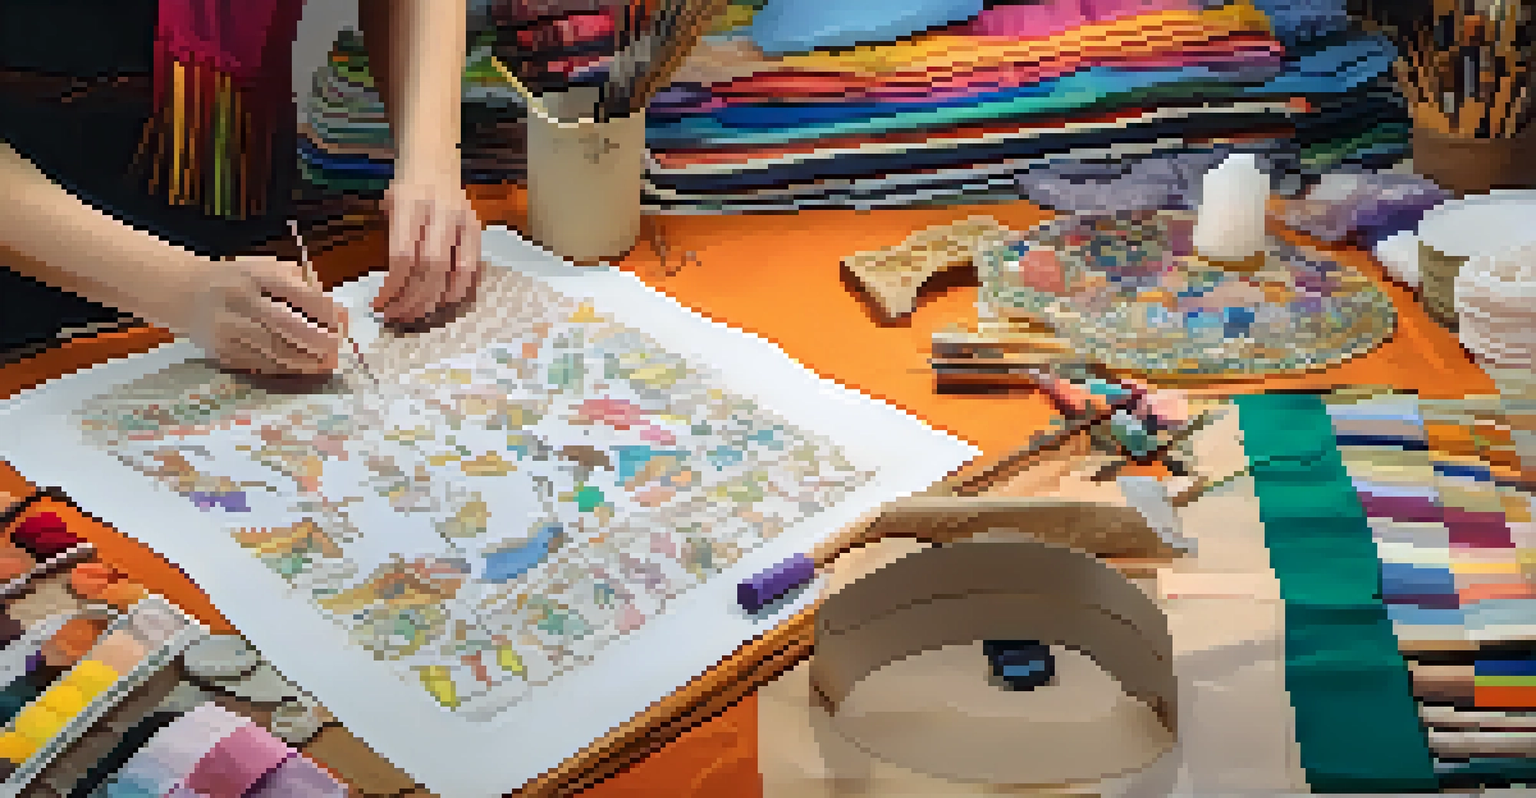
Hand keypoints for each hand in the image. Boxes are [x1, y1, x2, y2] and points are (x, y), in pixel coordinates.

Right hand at [187, 256, 345, 375]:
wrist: (184, 291)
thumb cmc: (239, 280)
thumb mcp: (266, 269)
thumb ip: (302, 287)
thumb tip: (338, 315)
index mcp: (254, 273)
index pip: (296, 292)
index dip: (323, 310)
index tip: (341, 322)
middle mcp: (238, 298)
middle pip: (284, 323)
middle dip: (316, 339)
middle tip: (336, 348)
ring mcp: (226, 326)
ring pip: (272, 348)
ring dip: (304, 359)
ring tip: (325, 362)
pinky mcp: (219, 349)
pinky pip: (258, 362)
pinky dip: (284, 367)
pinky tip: (302, 368)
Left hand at [374, 174, 482, 325]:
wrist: (436, 161)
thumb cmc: (407, 187)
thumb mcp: (388, 204)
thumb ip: (389, 241)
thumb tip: (389, 290)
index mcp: (412, 204)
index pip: (404, 256)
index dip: (393, 287)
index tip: (380, 304)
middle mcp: (442, 213)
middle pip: (429, 268)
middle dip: (411, 299)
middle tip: (395, 316)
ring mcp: (464, 222)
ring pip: (452, 273)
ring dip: (432, 301)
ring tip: (413, 315)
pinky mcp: (477, 232)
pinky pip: (471, 271)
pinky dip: (456, 292)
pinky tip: (439, 304)